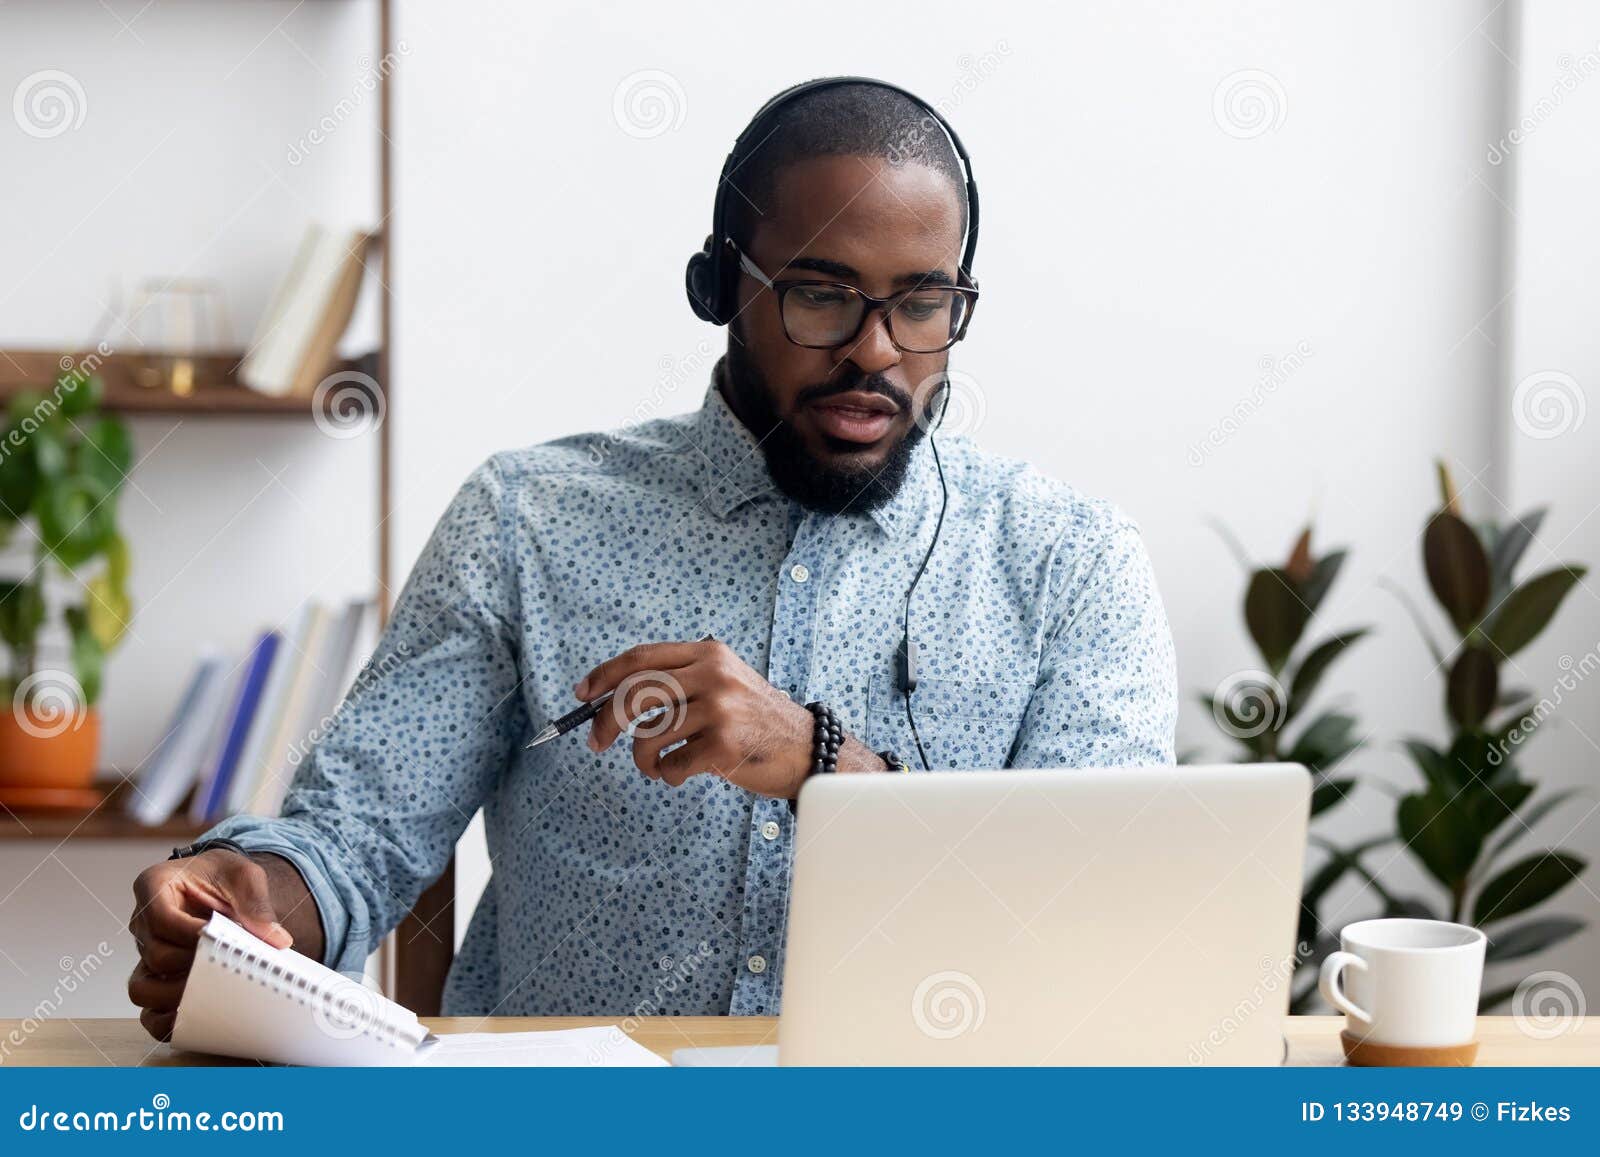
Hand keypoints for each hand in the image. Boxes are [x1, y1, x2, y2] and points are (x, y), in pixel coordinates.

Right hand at [127, 850, 293, 1041]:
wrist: (220, 885)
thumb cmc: (224, 876)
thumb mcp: (243, 875)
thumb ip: (256, 902)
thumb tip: (277, 941)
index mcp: (154, 887)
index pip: (162, 918)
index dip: (192, 934)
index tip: (222, 940)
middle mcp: (142, 923)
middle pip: (156, 955)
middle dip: (194, 966)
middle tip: (227, 968)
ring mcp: (145, 952)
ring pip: (142, 987)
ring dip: (175, 996)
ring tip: (212, 994)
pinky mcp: (154, 976)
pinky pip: (147, 1008)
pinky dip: (165, 1019)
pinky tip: (194, 1018)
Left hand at [577, 639, 822, 796]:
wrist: (806, 749)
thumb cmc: (755, 721)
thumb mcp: (723, 683)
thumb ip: (679, 682)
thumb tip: (611, 698)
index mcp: (709, 654)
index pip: (642, 658)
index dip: (605, 675)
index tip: (583, 694)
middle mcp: (713, 675)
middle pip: (635, 693)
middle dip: (605, 721)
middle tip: (596, 742)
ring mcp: (720, 709)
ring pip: (648, 735)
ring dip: (643, 759)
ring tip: (656, 766)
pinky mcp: (724, 745)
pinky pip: (671, 764)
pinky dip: (667, 775)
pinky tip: (683, 774)